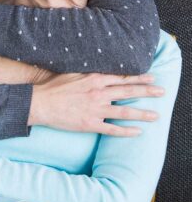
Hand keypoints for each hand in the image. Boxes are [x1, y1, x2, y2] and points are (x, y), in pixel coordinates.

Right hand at [30, 73, 163, 136]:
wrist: (39, 103)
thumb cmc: (52, 87)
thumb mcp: (71, 73)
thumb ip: (87, 72)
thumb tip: (100, 69)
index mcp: (94, 79)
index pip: (121, 78)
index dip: (138, 77)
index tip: (151, 77)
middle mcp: (98, 93)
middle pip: (128, 92)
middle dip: (147, 91)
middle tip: (162, 91)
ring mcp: (95, 109)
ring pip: (125, 112)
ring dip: (142, 113)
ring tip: (156, 115)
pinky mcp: (90, 124)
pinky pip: (112, 129)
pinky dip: (126, 131)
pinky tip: (137, 132)